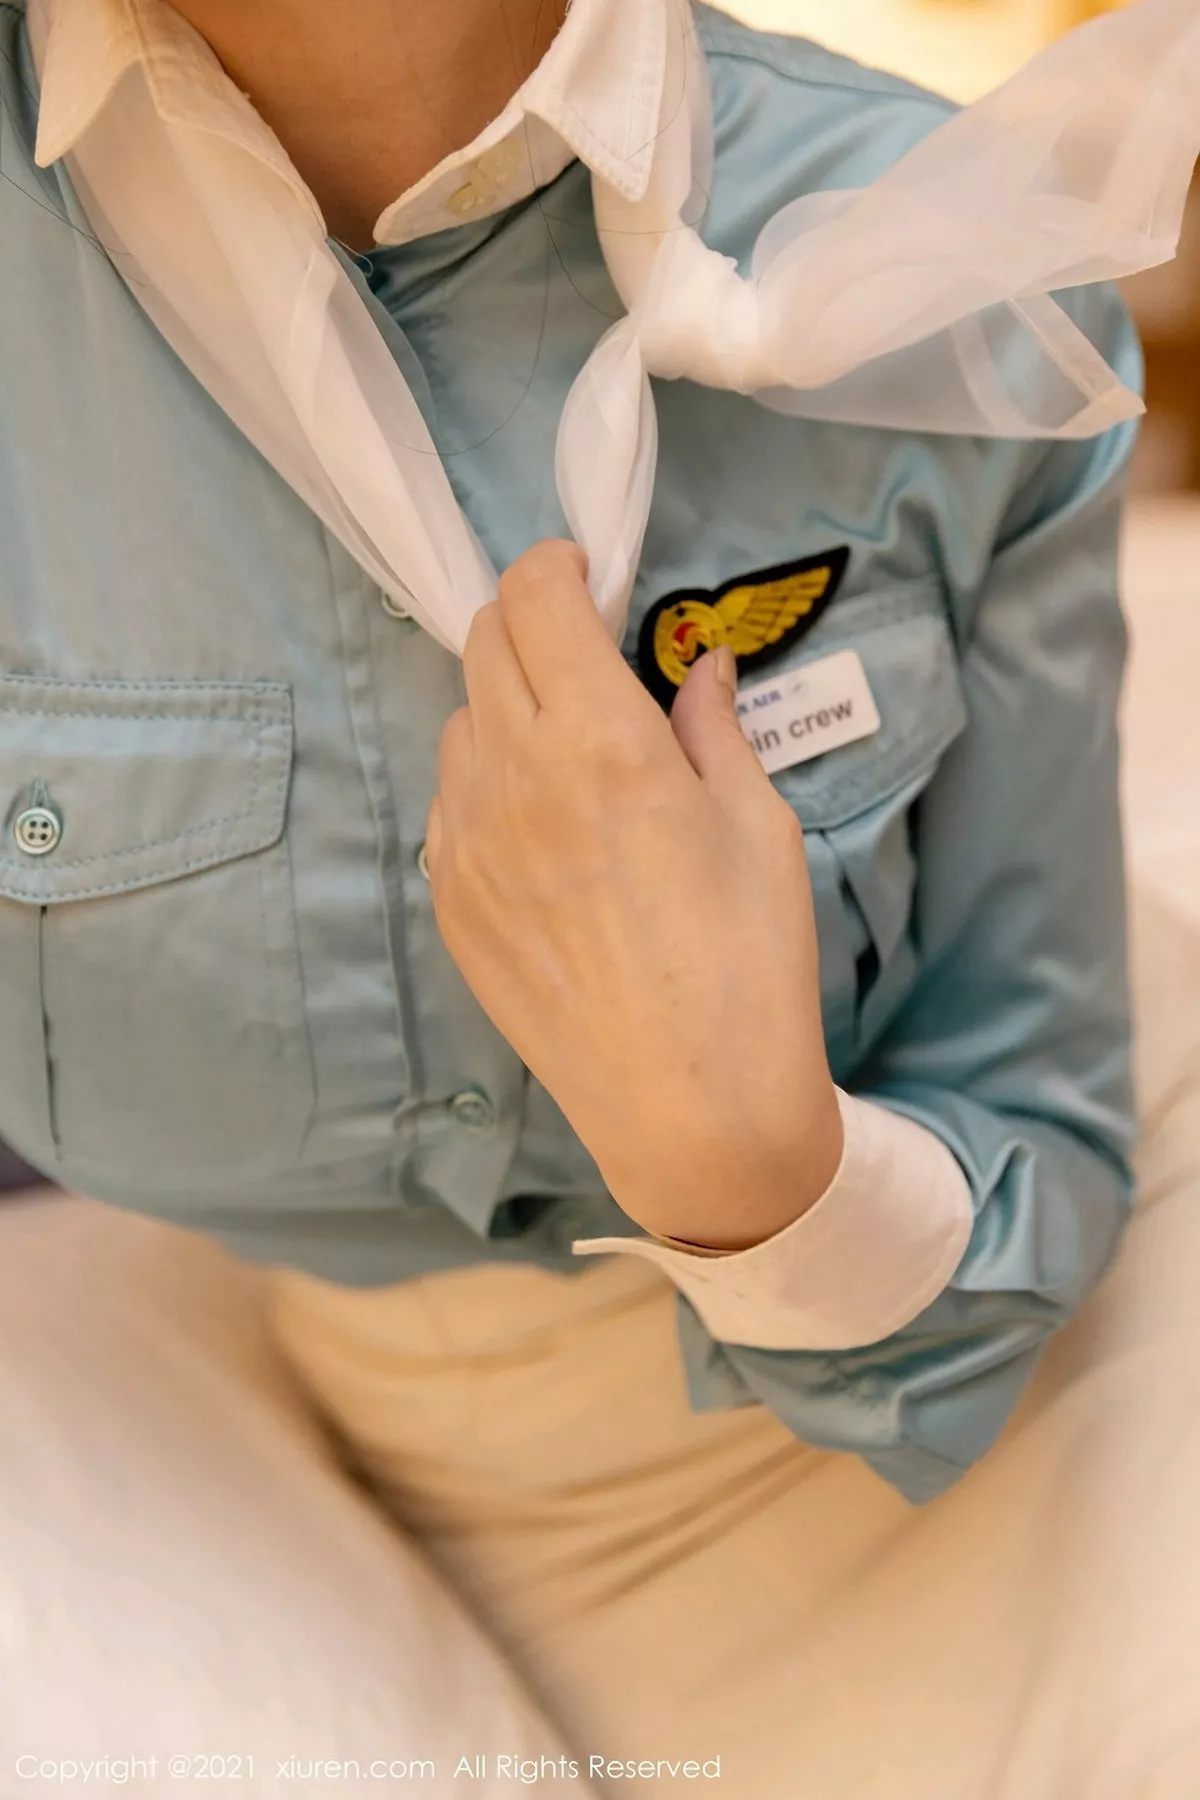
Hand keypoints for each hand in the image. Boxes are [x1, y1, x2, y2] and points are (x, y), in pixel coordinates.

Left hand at [424, 541, 842, 1249]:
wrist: (692, 1110)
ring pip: (460, 724)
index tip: (590, 581)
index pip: (533, 597)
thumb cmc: (749, 964)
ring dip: (506, 707)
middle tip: (588, 658)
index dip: (559, 568)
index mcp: (598, 742)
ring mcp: (465, 846)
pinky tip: (548, 834)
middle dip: (533, 626)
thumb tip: (697, 665)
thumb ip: (711, 728)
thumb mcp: (757, 827)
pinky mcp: (450, 905)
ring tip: (572, 757)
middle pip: (483, 644)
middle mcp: (512, 780)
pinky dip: (490, 785)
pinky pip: (451, 805)